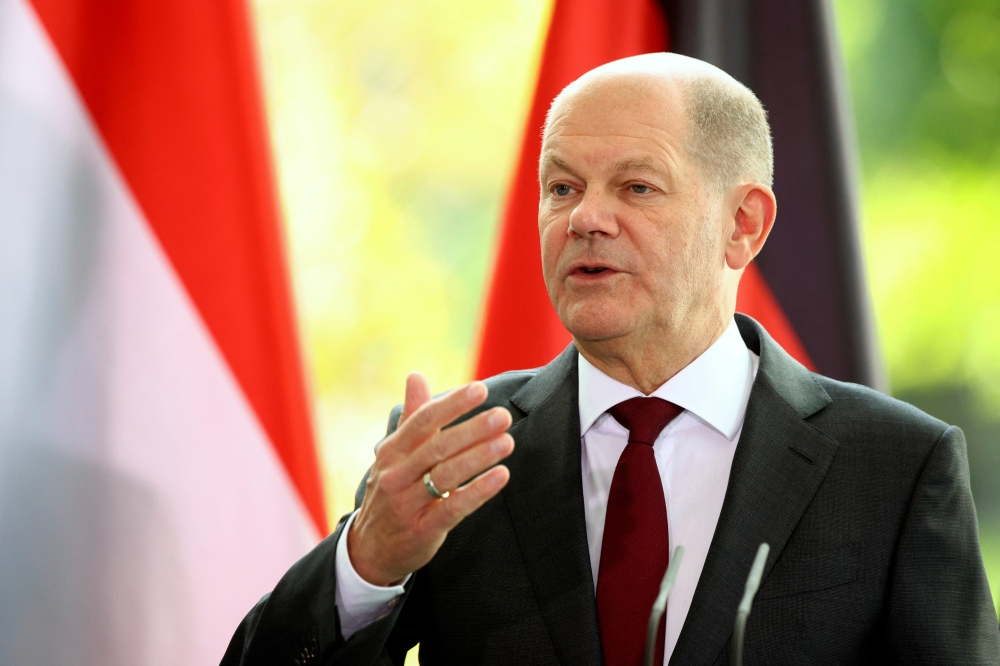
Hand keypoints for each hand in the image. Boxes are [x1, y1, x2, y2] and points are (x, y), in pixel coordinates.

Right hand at [347, 372, 513, 585]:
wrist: (369, 548)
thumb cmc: (392, 491)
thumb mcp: (395, 454)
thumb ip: (412, 416)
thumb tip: (415, 375)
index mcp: (392, 451)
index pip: (423, 421)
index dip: (452, 404)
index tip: (480, 389)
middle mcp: (396, 475)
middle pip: (437, 447)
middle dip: (472, 429)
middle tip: (502, 416)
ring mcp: (407, 503)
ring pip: (446, 475)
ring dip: (479, 457)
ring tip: (507, 442)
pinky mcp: (422, 530)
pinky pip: (453, 508)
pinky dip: (478, 491)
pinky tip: (501, 476)